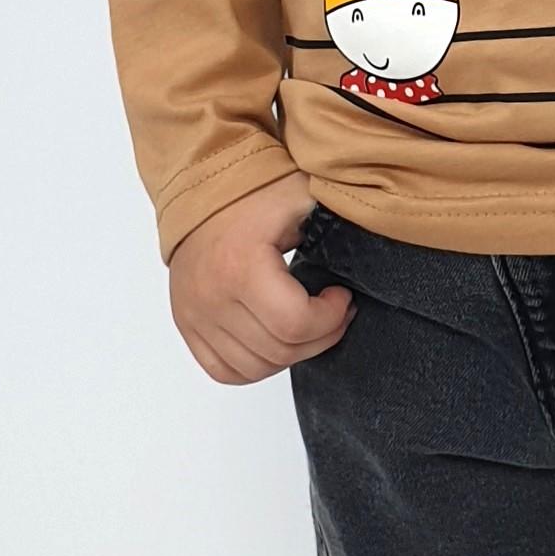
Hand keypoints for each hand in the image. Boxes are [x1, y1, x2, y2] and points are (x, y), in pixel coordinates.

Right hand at [168, 171, 353, 383]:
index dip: (331, 317)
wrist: (201, 185)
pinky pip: (224, 370)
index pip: (295, 323)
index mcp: (240, 265)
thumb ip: (333, 226)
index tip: (341, 297)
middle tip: (334, 313)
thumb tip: (366, 252)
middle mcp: (212, 296)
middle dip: (320, 336)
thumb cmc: (251, 189)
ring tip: (306, 325)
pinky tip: (273, 339)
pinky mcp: (187, 323)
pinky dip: (254, 365)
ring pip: (255, 369)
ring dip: (291, 354)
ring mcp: (196, 314)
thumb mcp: (301, 197)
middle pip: (280, 351)